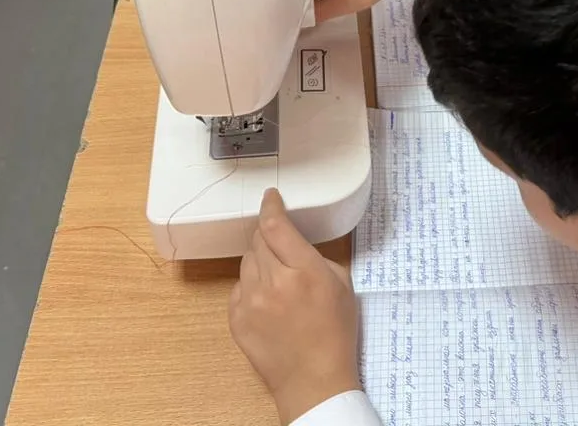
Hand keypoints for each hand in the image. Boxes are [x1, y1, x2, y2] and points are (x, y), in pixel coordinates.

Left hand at [228, 189, 360, 421]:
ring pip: (247, 262)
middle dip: (268, 235)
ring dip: (260, 260)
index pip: (276, 226)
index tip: (270, 197)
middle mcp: (272, 282)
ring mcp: (250, 302)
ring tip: (278, 278)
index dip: (271, 206)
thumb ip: (316, 256)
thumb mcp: (341, 284)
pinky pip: (239, 287)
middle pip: (258, 240)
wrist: (314, 380)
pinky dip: (251, 285)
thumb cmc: (335, 332)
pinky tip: (268, 300)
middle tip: (281, 244)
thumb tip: (295, 242)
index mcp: (303, 271)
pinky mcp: (236, 319)